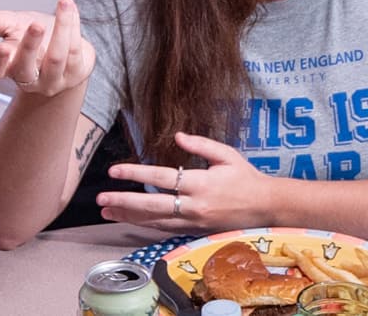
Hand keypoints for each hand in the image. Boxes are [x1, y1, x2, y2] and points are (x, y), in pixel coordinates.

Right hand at [0, 0, 91, 99]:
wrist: (66, 46)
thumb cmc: (34, 35)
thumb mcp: (12, 25)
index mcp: (8, 67)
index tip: (1, 46)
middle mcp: (29, 78)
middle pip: (26, 67)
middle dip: (30, 45)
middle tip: (35, 24)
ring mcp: (52, 80)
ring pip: (56, 58)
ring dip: (60, 29)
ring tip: (63, 2)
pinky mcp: (75, 75)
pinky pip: (74, 51)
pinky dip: (73, 27)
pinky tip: (71, 9)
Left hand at [98, 132, 268, 233]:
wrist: (267, 207)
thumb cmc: (247, 178)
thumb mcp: (227, 155)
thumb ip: (200, 145)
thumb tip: (177, 136)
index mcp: (201, 183)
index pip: (161, 178)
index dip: (135, 174)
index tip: (115, 171)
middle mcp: (194, 206)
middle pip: (151, 206)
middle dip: (123, 202)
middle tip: (100, 200)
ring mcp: (194, 221)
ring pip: (155, 221)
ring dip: (129, 217)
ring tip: (107, 213)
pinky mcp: (195, 231)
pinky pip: (165, 228)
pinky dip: (146, 224)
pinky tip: (131, 220)